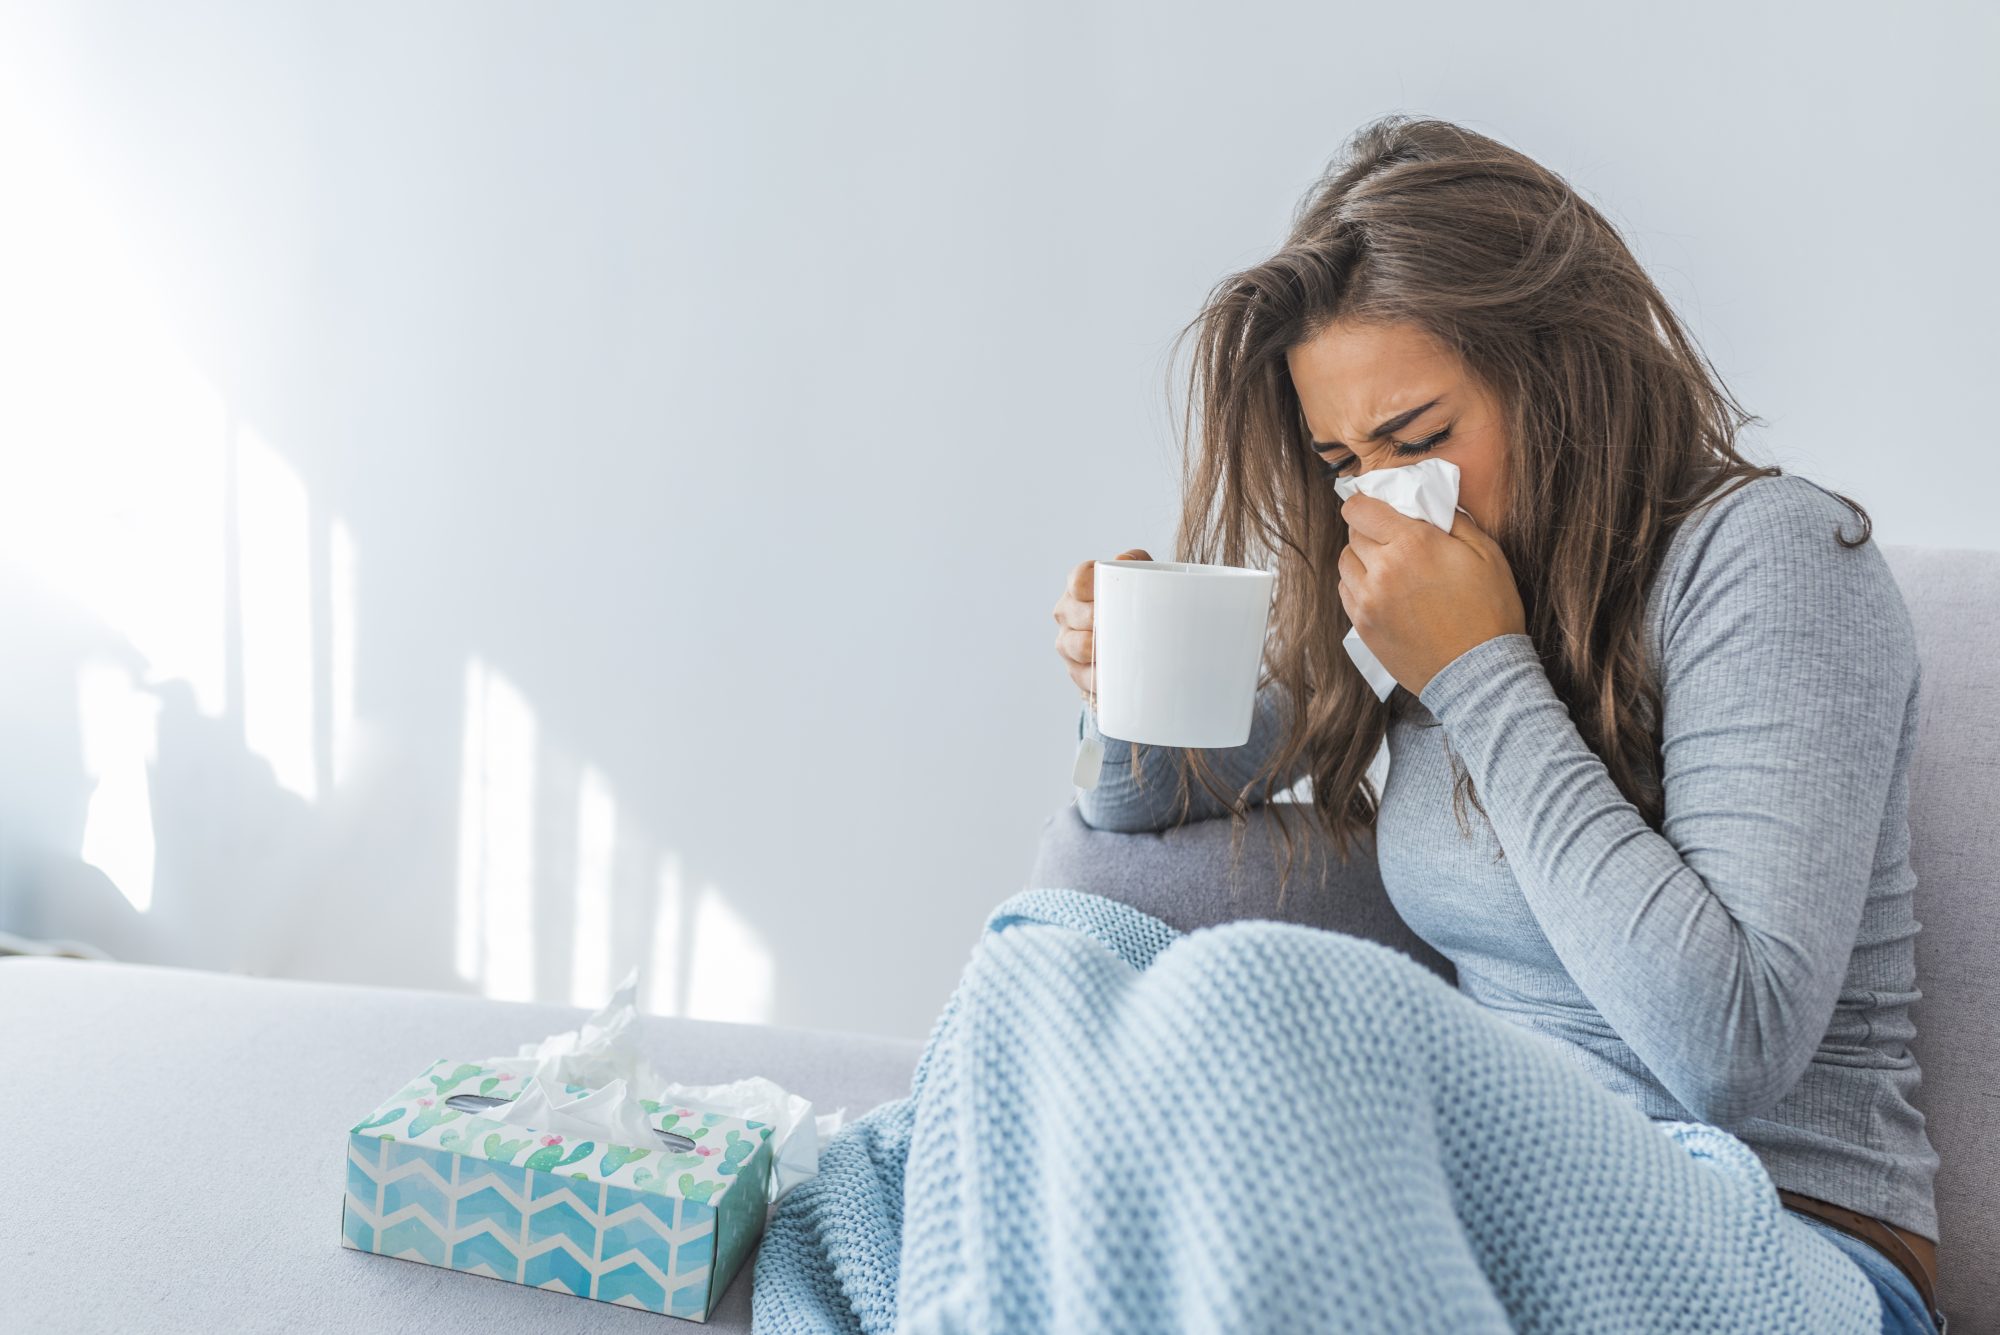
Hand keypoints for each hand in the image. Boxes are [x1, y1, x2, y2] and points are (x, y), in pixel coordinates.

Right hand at [1053, 548, 1151, 698]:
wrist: (1144, 638)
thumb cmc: (1139, 602)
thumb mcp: (1143, 576)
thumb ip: (1136, 561)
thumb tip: (1121, 559)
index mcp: (1079, 585)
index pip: (1078, 579)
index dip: (1092, 586)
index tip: (1111, 593)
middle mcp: (1067, 611)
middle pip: (1072, 613)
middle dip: (1096, 619)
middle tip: (1121, 623)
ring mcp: (1068, 642)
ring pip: (1073, 645)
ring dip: (1094, 649)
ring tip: (1117, 649)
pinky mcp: (1076, 671)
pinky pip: (1082, 676)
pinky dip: (1098, 678)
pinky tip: (1111, 677)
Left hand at [1337, 494, 1525, 697]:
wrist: (1479, 673)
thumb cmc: (1489, 612)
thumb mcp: (1487, 554)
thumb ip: (1454, 521)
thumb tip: (1430, 504)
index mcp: (1412, 544)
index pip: (1360, 509)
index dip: (1365, 504)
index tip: (1375, 507)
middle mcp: (1382, 569)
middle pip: (1353, 534)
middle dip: (1370, 530)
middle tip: (1393, 538)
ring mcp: (1368, 601)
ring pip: (1345, 563)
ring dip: (1361, 558)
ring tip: (1387, 566)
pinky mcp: (1363, 627)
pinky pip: (1346, 592)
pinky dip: (1358, 585)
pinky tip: (1382, 590)